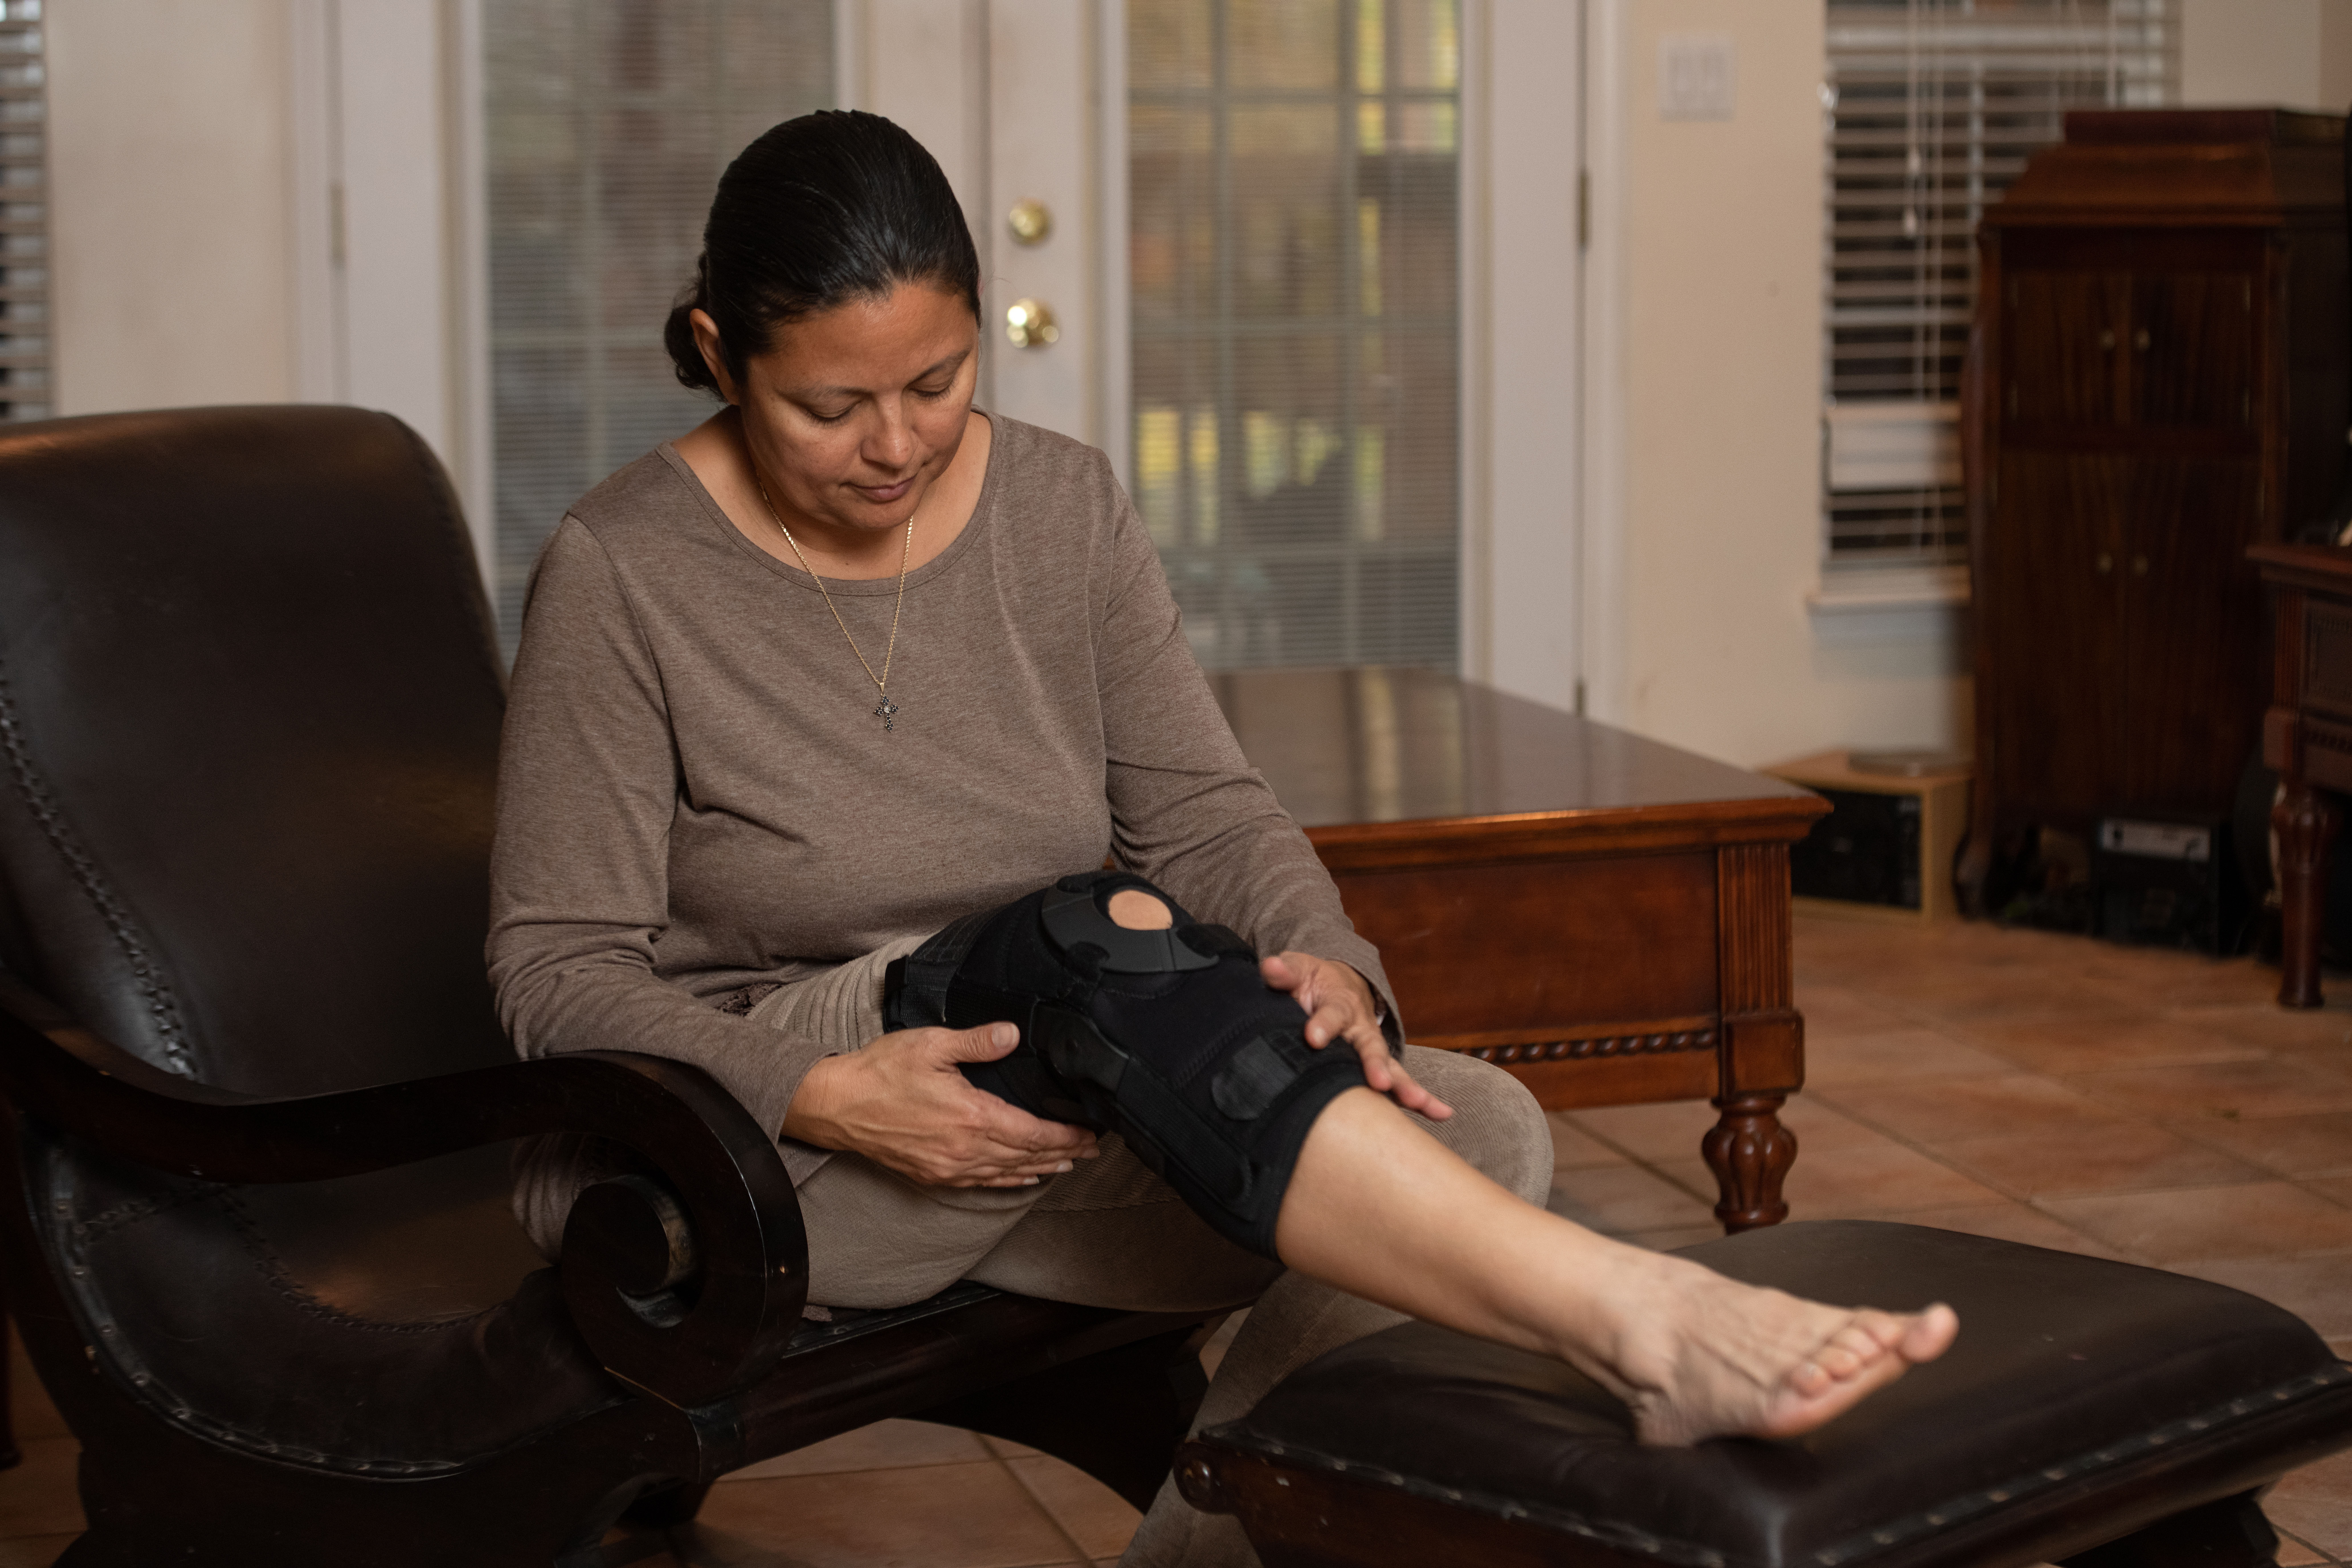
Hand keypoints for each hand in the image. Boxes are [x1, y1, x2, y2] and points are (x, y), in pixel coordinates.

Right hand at [782, 1023, 1099, 1187]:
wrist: (837, 1105)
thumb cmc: (881, 1071)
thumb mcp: (932, 1045)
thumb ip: (977, 1042)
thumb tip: (1013, 1034)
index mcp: (971, 1117)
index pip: (1033, 1133)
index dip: (1066, 1136)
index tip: (1090, 1133)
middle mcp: (964, 1150)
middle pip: (1026, 1157)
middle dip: (1063, 1153)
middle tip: (1091, 1151)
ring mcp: (948, 1168)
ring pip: (1007, 1174)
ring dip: (1040, 1169)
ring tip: (1067, 1164)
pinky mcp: (932, 1176)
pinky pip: (981, 1183)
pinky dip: (1008, 1181)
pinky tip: (1022, 1178)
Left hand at [1260, 953, 1452, 1120]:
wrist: (1335, 987)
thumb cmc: (1312, 982)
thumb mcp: (1298, 970)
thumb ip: (1285, 972)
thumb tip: (1270, 967)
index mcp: (1339, 1003)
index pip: (1333, 1013)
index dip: (1324, 1024)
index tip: (1313, 1038)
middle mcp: (1360, 1028)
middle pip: (1371, 1046)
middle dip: (1375, 1064)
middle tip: (1379, 1082)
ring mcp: (1370, 1050)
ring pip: (1391, 1069)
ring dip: (1406, 1086)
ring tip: (1421, 1103)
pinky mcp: (1375, 1069)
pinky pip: (1397, 1086)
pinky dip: (1420, 1100)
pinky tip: (1440, 1114)